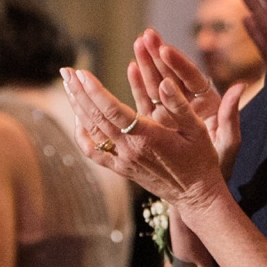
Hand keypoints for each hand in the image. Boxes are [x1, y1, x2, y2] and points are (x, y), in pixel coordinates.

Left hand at [60, 65, 241, 215]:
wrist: (195, 195)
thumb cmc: (200, 159)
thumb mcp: (197, 129)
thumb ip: (179, 105)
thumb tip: (164, 83)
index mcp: (147, 137)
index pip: (113, 111)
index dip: (95, 92)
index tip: (82, 74)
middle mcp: (129, 150)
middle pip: (96, 118)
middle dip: (79, 92)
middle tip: (66, 71)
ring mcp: (122, 161)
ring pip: (91, 132)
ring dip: (78, 107)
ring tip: (69, 85)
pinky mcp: (121, 168)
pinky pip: (93, 152)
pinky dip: (82, 134)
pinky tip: (79, 118)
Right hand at [128, 28, 237, 174]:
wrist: (199, 190)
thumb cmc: (218, 168)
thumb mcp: (228, 144)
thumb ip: (231, 117)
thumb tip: (240, 86)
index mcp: (208, 105)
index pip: (192, 80)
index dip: (179, 65)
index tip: (166, 50)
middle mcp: (189, 105)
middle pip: (172, 75)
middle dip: (160, 55)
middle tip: (147, 35)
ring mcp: (172, 112)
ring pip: (158, 84)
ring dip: (148, 63)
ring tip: (137, 42)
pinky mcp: (158, 121)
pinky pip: (146, 100)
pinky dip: (138, 85)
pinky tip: (131, 67)